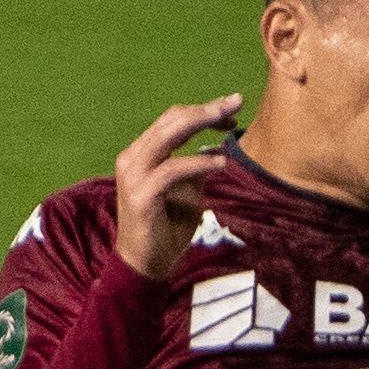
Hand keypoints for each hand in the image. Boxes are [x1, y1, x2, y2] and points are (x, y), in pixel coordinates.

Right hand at [112, 94, 243, 278]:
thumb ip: (195, 171)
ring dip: (201, 123)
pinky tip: (221, 163)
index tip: (231, 110)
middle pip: (171, 120)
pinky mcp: (141, 195)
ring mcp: (133, 175)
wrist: (145, 266)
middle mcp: (132, 159)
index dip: (201, 111)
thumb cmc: (166, 230)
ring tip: (230, 122)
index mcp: (140, 155)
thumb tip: (214, 151)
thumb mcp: (186, 194)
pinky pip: (173, 170)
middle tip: (236, 102)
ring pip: (167, 136)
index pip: (171, 121)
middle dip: (206, 109)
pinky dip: (198, 163)